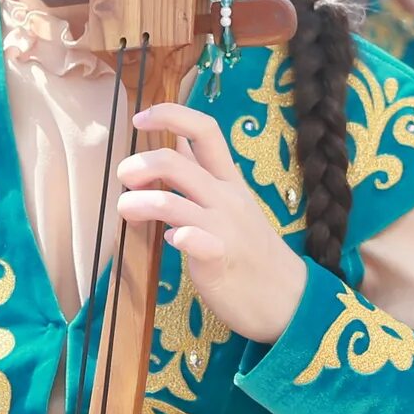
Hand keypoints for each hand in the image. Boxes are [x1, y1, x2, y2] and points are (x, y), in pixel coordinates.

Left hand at [117, 103, 308, 344]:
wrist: (289, 298)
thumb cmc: (250, 249)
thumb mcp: (231, 200)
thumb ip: (203, 171)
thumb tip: (178, 137)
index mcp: (228, 180)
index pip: (204, 130)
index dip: (169, 115)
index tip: (139, 118)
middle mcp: (226, 197)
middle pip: (177, 161)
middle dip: (142, 163)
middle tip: (124, 177)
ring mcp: (224, 227)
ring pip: (173, 201)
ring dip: (140, 201)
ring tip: (125, 209)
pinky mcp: (220, 258)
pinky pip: (195, 239)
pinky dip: (176, 236)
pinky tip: (168, 241)